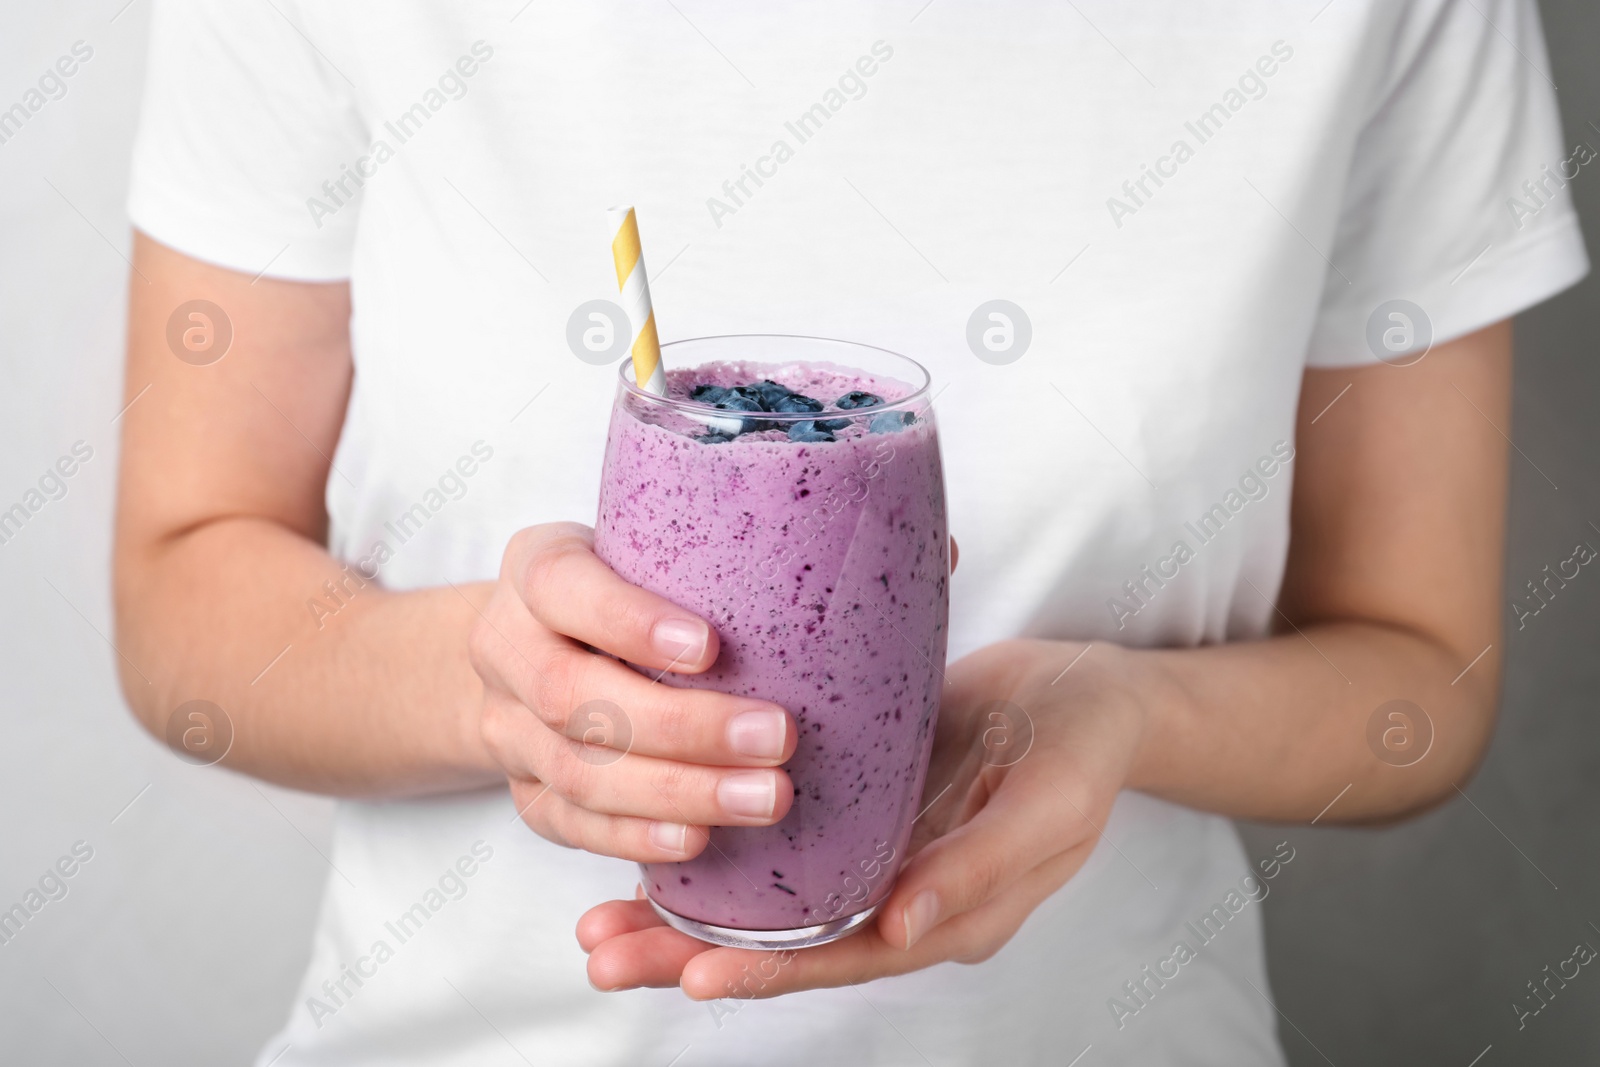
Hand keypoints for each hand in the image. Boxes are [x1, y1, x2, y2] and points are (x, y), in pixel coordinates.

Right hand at [467, 522, 798, 860]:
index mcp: (534, 571)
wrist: (524, 648)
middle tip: (778, 737)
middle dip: (682, 726)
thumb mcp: (637, 548)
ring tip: (766, 797)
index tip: (713, 647)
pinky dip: (635, 838)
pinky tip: (699, 841)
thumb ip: (697, 559)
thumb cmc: (616, 588)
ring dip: (678, 792)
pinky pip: (571, 824)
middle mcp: (504, 648)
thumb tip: (843, 571)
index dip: (630, 621)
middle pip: (572, 695)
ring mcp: (506, 728)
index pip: (565, 588)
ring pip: (578, 771)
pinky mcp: (522, 790)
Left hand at [576, 637, 1149, 997]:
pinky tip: (655, 837)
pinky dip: (718, 848)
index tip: (695, 971)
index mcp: (950, 916)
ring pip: (771, 900)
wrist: (1087, 690)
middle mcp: (900, 897)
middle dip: (692, 953)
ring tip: (601, 919)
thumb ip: (978, 868)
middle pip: (788, 944)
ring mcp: (874, 854)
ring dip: (686, 912)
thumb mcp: (1049, 805)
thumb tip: (901, 930)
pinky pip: (782, 843)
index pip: (847, 957)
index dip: (773, 969)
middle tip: (604, 952)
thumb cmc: (1083, 745)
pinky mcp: (858, 805)